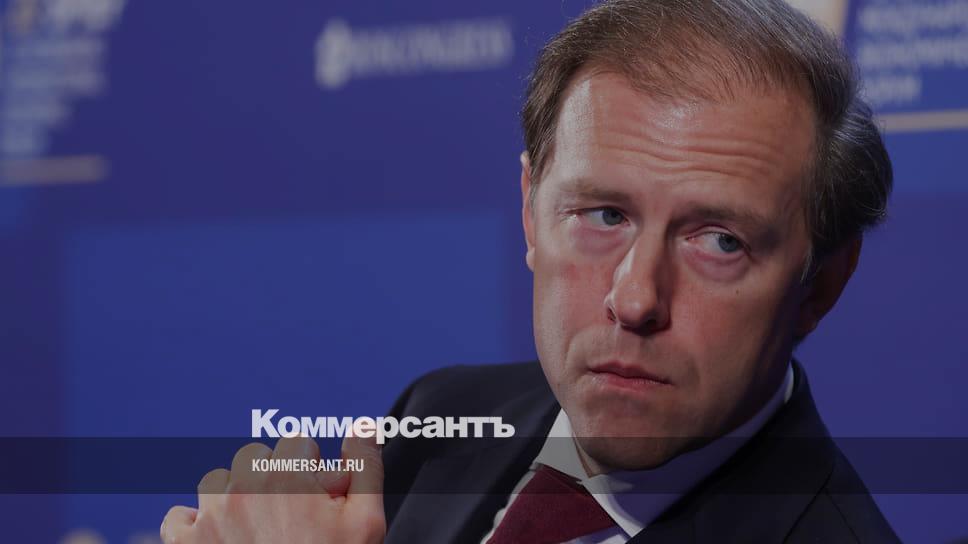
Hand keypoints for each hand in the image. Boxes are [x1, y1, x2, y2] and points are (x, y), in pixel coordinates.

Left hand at [160, 435, 384, 543]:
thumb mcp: (365, 522)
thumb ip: (365, 466)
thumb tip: (363, 424)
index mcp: (287, 476)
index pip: (296, 443)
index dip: (312, 472)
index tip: (317, 501)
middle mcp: (243, 488)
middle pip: (256, 457)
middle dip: (273, 479)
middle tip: (291, 518)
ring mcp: (210, 516)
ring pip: (219, 483)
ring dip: (236, 500)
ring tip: (260, 534)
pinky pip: (180, 518)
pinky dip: (196, 528)